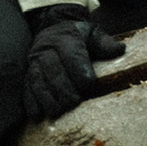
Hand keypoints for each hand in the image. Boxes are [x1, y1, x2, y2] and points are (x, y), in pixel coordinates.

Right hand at [20, 5, 125, 120]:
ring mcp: (34, 62)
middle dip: (62, 87)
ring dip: (46, 97)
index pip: (71, 53)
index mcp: (65, 38)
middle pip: (52, 69)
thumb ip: (105, 43)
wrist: (54, 30)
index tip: (89, 84)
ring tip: (57, 112)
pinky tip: (37, 116)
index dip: (79, 68)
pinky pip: (26, 88)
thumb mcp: (93, 34)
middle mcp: (46, 49)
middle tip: (73, 103)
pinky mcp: (28, 74)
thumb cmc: (79, 37)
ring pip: (37, 80)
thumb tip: (119, 50)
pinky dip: (31, 103)